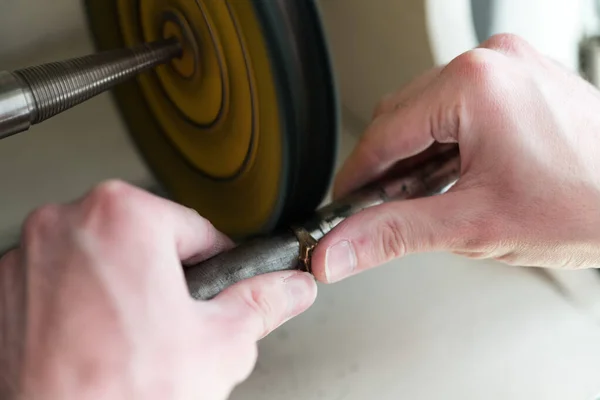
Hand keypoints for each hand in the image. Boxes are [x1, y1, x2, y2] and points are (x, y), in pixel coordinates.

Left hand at [0, 181, 316, 399]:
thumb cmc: (128, 395)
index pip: (195, 228)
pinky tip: (99, 340)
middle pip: (146, 241)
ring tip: (136, 336)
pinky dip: (83, 305)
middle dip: (166, 278)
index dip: (214, 265)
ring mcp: (26, 258)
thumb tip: (289, 288)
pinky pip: (63, 283)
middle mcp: (65, 224)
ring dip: (125, 290)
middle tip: (173, 323)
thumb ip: (263, 301)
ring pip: (103, 260)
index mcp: (122, 216)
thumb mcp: (222, 341)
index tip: (212, 287)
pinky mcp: (4, 293)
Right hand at [311, 33, 599, 282]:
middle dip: (385, 167)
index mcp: (474, 85)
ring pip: (426, 111)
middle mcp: (491, 62)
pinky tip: (448, 176)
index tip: (341, 203)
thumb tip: (339, 249)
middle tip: (376, 209)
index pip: (383, 133)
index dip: (355, 175)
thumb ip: (394, 234)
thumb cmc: (586, 205)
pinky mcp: (518, 79)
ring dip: (414, 156)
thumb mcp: (474, 226)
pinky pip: (457, 106)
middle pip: (401, 117)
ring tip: (422, 198)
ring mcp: (508, 66)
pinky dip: (442, 143)